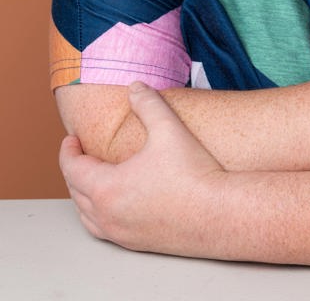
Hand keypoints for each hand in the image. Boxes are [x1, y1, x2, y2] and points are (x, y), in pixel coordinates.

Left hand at [60, 81, 223, 254]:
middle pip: (76, 192)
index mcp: (107, 188)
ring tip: (91, 180)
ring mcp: (121, 233)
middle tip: (80, 154)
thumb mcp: (169, 129)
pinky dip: (98, 215)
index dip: (68, 151)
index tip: (71, 139)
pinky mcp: (137, 243)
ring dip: (83, 195)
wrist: (219, 213)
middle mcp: (108, 215)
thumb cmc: (193, 175)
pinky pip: (104, 230)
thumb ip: (148, 104)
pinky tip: (114, 205)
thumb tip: (135, 87)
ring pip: (87, 216)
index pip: (72, 168)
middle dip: (74, 170)